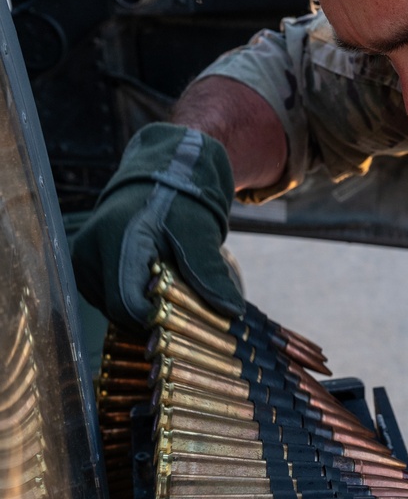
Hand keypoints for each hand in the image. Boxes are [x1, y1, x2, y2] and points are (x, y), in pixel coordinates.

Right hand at [71, 122, 242, 327]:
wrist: (162, 176)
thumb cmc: (182, 201)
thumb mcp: (199, 233)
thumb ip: (210, 272)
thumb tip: (232, 310)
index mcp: (114, 241)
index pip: (128, 305)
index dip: (158, 321)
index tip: (187, 322)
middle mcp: (89, 251)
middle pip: (119, 311)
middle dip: (155, 318)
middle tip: (186, 309)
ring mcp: (83, 260)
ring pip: (113, 309)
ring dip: (144, 311)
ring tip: (173, 292)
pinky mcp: (85, 266)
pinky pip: (108, 299)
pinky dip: (134, 302)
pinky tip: (156, 289)